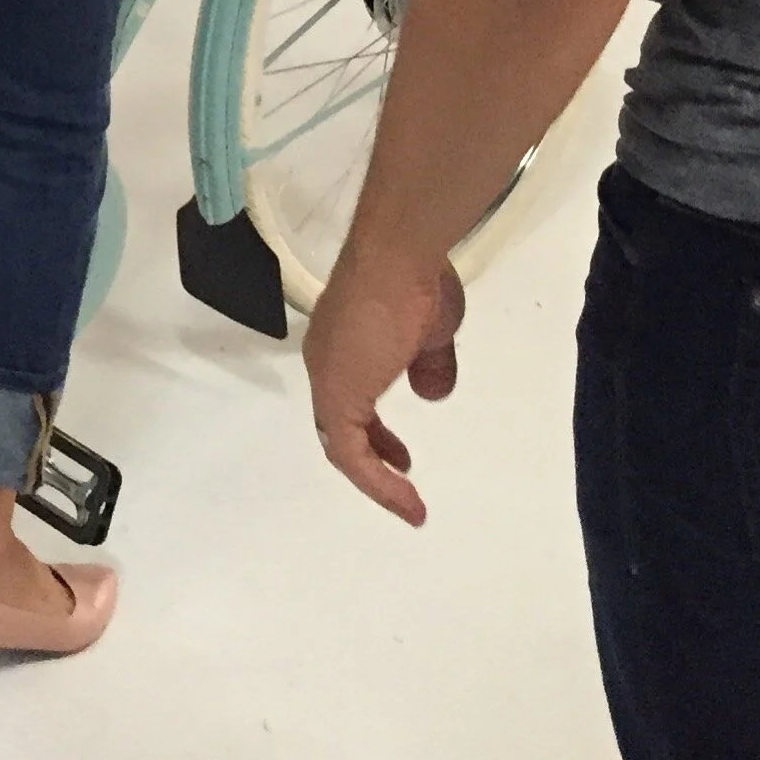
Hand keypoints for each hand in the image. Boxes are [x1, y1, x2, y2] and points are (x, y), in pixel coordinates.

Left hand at [301, 247, 466, 525]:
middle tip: (401, 471)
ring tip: (407, 502)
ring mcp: (328, 375)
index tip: (403, 455)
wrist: (397, 257)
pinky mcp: (336, 393)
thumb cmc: (415, 285)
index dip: (373, 429)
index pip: (348, 395)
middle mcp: (327, 359)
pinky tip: (404, 495)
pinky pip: (348, 451)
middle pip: (339, 420)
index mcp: (343, 343)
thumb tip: (431, 392)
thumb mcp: (433, 332)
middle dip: (371, 453)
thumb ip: (429, 365)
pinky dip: (375, 479)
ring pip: (341, 440)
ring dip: (374, 476)